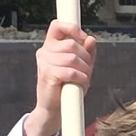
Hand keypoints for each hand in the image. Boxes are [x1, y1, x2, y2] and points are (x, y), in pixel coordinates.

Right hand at [29, 21, 95, 135]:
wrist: (54, 109)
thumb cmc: (67, 87)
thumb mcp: (79, 68)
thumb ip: (86, 54)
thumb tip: (91, 39)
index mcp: (50, 46)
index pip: (57, 26)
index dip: (72, 28)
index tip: (83, 37)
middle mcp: (45, 51)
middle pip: (72, 44)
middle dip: (86, 58)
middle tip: (87, 71)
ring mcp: (44, 62)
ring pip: (73, 58)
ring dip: (85, 70)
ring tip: (83, 80)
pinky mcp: (48, 74)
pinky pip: (71, 71)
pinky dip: (81, 79)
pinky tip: (80, 85)